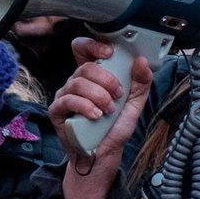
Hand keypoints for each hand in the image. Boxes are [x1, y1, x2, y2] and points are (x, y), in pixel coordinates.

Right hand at [50, 36, 153, 164]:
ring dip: (99, 96)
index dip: (93, 45)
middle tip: (117, 95)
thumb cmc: (115, 126)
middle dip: (106, 80)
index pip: (83, 48)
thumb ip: (141, 82)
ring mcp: (65, 95)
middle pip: (85, 67)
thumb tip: (142, 61)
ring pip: (78, 83)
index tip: (109, 54)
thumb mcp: (135, 103)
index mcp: (93, 75)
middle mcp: (77, 82)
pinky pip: (68, 100)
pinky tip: (96, 116)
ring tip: (108, 111)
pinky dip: (85, 107)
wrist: (105, 153)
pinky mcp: (57, 111)